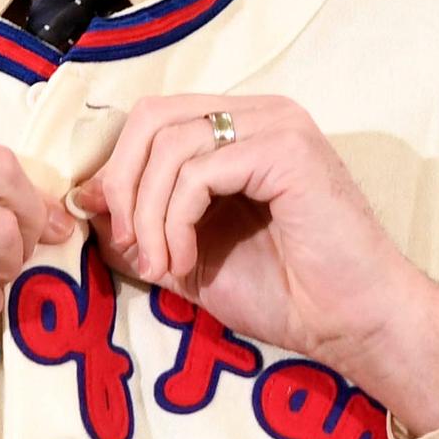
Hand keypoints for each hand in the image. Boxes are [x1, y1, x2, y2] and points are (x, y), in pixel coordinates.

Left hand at [74, 94, 438, 433]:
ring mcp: (278, 126)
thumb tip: (85, 198)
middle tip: (130, 248)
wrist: (352, 324)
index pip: (154, 119)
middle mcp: (262, 114)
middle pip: (151, 117)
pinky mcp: (287, 151)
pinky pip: (198, 173)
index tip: (117, 234)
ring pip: (169, 146)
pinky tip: (187, 261)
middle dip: (124, 186)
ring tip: (164, 266)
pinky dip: (174, 222)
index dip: (119, 171)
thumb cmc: (288, 294)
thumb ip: (142, 224)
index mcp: (243, 129)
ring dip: (148, 216)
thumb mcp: (190, 257)